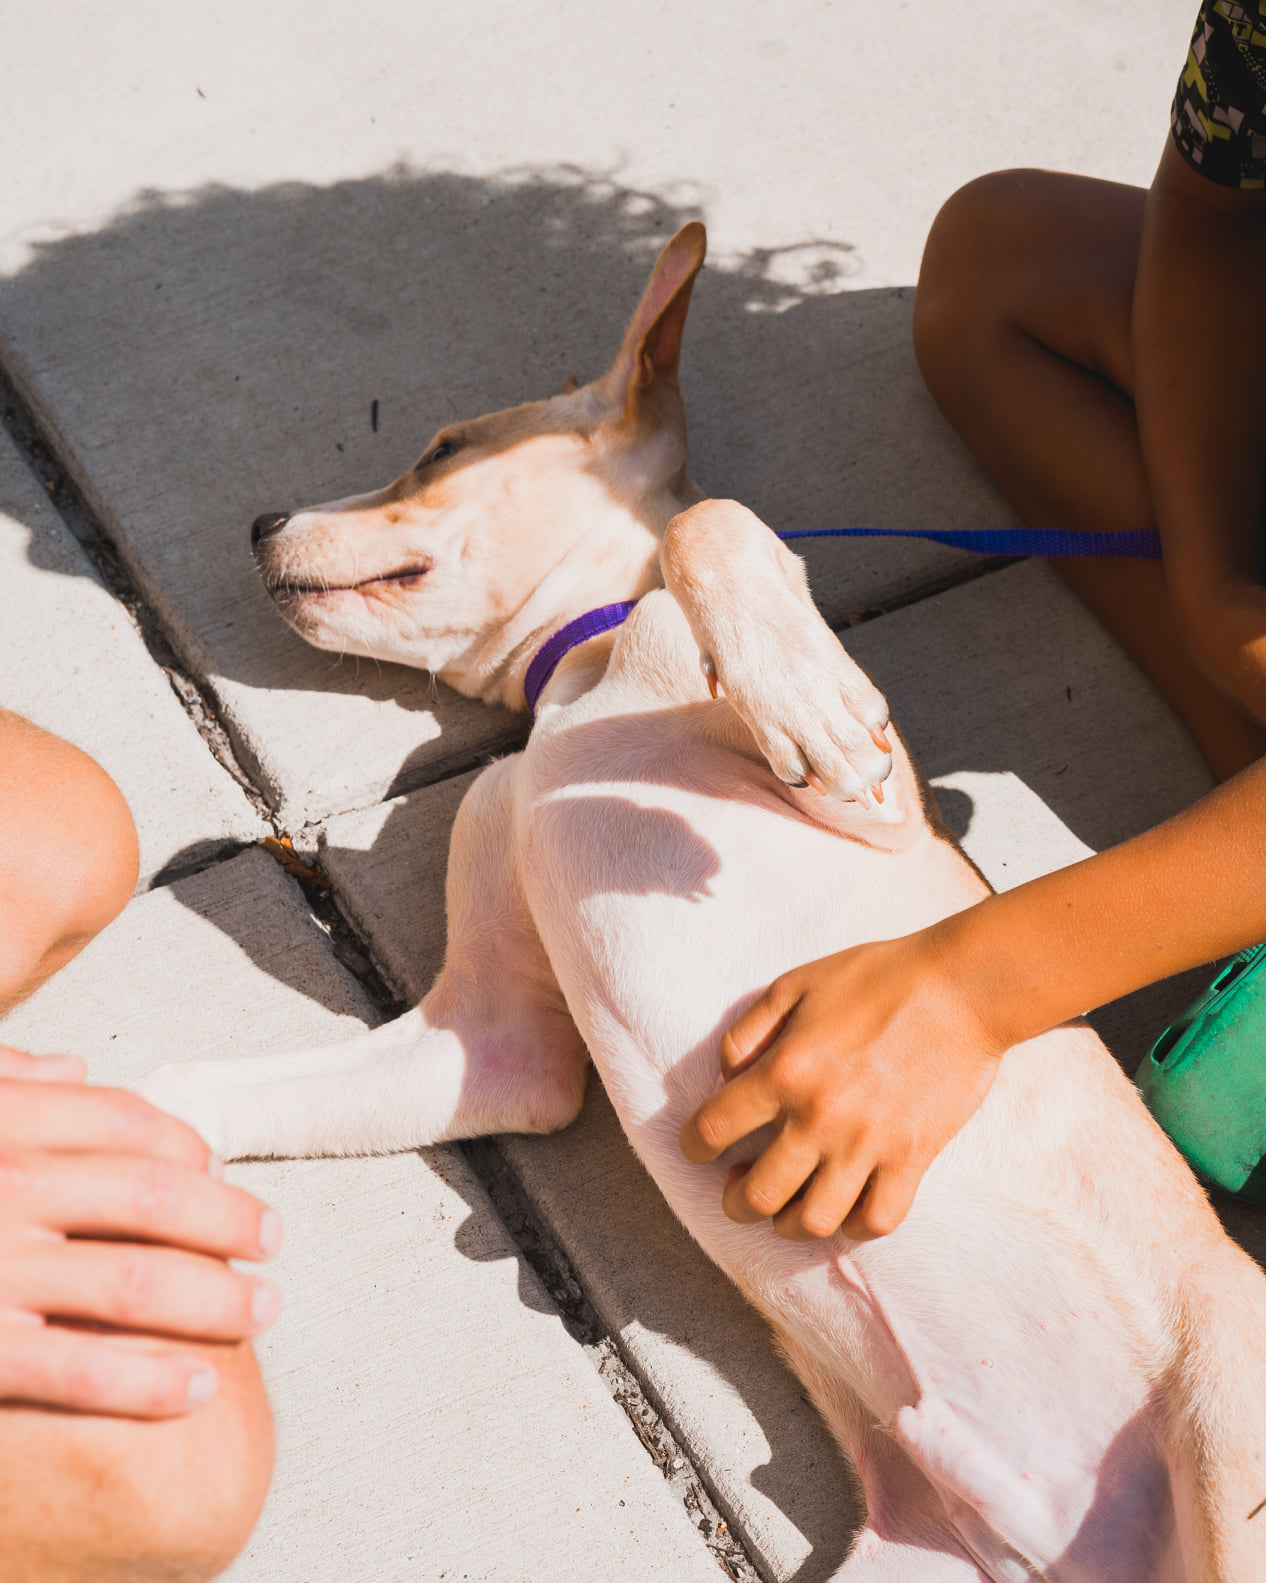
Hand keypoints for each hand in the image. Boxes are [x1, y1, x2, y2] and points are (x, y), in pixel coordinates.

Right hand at [0, 1046, 282, 1417]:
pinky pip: (78, 1367)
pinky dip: (148, 1380)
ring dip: (217, 1299)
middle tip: (274, 1240)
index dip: (191, 1149)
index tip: (220, 1172)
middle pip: (156, 1195)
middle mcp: (2, 1182)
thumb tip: (71, 1070)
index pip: (128, 1123)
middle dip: (230, 1220)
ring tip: (261, 1309)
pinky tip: (196, 1389)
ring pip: (139, 1281)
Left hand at [678, 933, 1006, 1239]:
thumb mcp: (794, 984)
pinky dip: (854, 1226)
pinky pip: (876, 1221)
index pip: (713, 1131)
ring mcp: (868, 1145)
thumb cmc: (876, 977)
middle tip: (738, 1187)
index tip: (698, 1150)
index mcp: (784, 1071)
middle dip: (735, 1200)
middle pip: (756, 1196)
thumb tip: (724, 1077)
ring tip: (786, 1207)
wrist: (960, 988)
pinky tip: (845, 1208)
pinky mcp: (913, 1159)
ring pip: (812, 1222)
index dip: (693, 1147)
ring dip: (788, 1224)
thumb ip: (748, 1031)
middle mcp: (819, 1118)